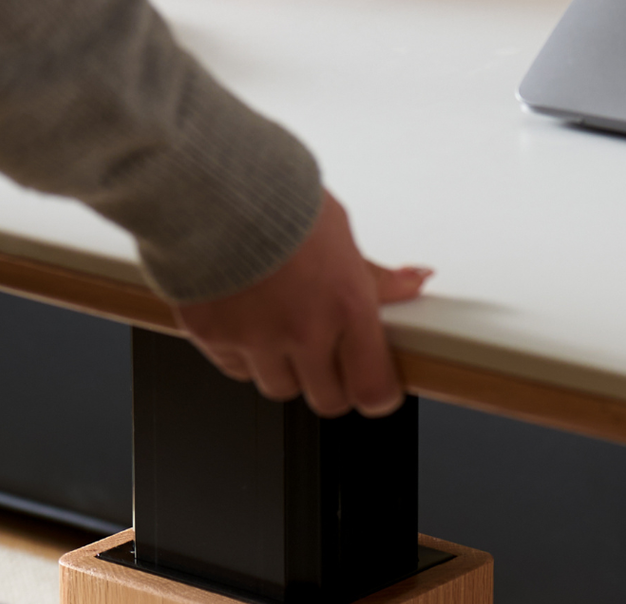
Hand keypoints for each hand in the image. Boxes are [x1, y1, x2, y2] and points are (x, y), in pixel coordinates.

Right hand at [172, 193, 430, 418]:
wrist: (210, 182)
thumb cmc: (276, 198)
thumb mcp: (339, 233)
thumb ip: (374, 275)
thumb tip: (414, 283)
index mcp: (345, 304)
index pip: (373, 388)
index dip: (376, 394)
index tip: (375, 387)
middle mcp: (302, 330)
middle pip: (327, 399)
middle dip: (329, 380)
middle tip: (323, 350)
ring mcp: (256, 340)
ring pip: (279, 386)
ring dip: (283, 367)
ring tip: (276, 322)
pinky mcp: (215, 338)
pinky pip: (236, 368)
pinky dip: (242, 352)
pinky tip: (244, 315)